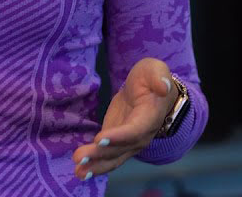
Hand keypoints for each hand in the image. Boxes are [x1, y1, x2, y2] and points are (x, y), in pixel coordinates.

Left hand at [71, 58, 178, 179]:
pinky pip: (107, 157)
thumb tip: (163, 86)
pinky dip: (95, 165)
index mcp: (150, 116)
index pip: (135, 130)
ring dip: (96, 165)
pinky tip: (80, 171)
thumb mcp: (155, 69)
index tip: (100, 139)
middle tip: (80, 157)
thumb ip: (159, 76)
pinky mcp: (117, 143)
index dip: (119, 137)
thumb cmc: (152, 78)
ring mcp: (129, 143)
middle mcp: (141, 136)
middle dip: (100, 154)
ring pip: (113, 157)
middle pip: (121, 148)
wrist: (151, 92)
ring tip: (78, 171)